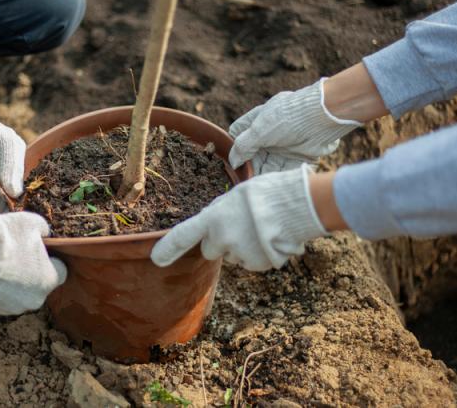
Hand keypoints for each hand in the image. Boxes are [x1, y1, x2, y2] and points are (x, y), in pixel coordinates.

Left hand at [0, 102, 25, 211]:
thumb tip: (16, 194)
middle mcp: (6, 182)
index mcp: (19, 173)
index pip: (27, 192)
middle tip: (4, 196)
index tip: (23, 200)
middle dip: (9, 204)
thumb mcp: (8, 145)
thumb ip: (13, 168)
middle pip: (12, 203)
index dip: (26, 199)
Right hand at [0, 212, 66, 314]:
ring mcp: (9, 307)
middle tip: (17, 250)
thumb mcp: (31, 222)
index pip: (59, 270)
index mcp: (48, 281)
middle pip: (37, 282)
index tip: (39, 248)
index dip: (50, 257)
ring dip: (11, 277)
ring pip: (16, 290)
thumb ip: (43, 229)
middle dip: (30, 268)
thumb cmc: (3, 239)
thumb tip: (43, 233)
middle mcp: (32, 300)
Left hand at [151, 164, 326, 271]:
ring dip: (241, 247)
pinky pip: (252, 262)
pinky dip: (258, 253)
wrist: (300, 205)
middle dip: (219, 242)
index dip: (168, 248)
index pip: (184, 235)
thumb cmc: (268, 192)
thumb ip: (220, 212)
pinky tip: (269, 237)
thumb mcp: (236, 194)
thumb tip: (213, 224)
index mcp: (214, 218)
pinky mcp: (258, 265)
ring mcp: (241, 255)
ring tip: (260, 228)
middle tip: (238, 225)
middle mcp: (223, 240)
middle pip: (210, 250)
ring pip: (233, 256)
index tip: (156, 259)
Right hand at [228, 79, 359, 174]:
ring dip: (262, 173)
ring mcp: (284, 144)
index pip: (239, 132)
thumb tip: (232, 161)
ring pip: (268, 163)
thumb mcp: (259, 130)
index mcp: (259, 119)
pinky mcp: (298, 156)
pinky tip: (271, 185)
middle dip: (248, 165)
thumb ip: (242, 146)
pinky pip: (284, 169)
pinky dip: (277, 177)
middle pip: (254, 153)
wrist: (323, 118)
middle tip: (243, 178)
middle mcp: (271, 132)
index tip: (229, 160)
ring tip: (256, 184)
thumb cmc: (288, 118)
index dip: (234, 145)